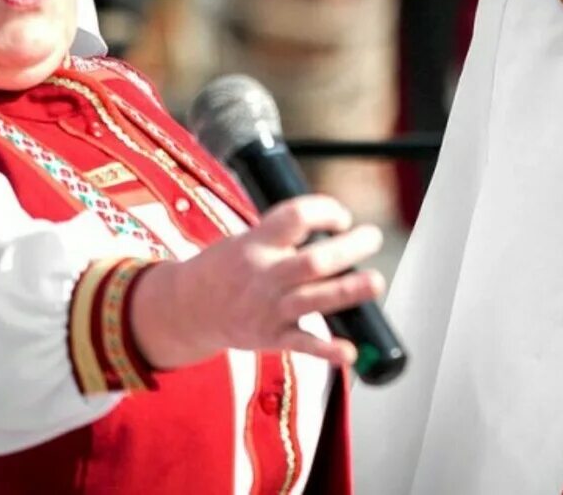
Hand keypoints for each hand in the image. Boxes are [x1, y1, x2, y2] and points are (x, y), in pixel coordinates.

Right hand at [130, 195, 384, 369]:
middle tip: (373, 239)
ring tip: (375, 282)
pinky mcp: (272, 337)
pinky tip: (350, 350)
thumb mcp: (249, 239)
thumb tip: (342, 232)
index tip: (342, 218)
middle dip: (350, 248)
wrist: (187, 309)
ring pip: (314, 299)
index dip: (325, 211)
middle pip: (313, 261)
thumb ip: (289, 236)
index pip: (296, 217)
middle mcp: (264, 275)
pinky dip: (329, 349)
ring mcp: (268, 309)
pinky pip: (304, 344)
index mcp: (258, 242)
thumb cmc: (230, 267)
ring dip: (349, 291)